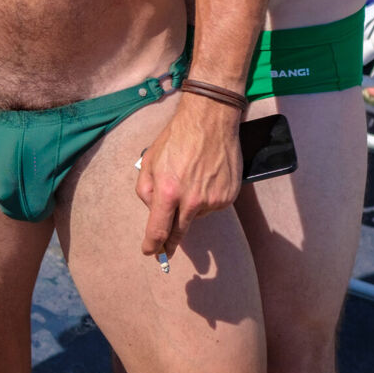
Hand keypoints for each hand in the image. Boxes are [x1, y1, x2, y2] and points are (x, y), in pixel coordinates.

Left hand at [135, 97, 242, 257]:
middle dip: (170, 243)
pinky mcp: (228, 197)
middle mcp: (192, 201)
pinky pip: (212, 207)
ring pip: (196, 216)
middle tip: (165, 251)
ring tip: (190, 180)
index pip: (159, 230)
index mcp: (168, 192)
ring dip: (189, 209)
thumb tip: (152, 210)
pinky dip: (206, 199)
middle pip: (179, 232)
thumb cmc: (177, 138)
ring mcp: (213, 201)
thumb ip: (145, 189)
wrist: (210, 120)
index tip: (150, 252)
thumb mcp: (150, 160)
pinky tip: (205, 179)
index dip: (153, 245)